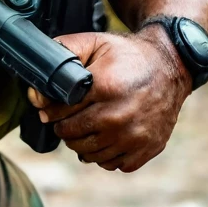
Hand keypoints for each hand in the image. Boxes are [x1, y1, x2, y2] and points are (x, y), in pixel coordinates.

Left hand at [26, 26, 193, 171]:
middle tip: (65, 118)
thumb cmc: (128, 56)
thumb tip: (36, 91)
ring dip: (81, 142)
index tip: (49, 108)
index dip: (50, 110)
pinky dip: (104, 154)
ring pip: (89, 153)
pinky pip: (112, 164)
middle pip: (72, 135)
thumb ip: (63, 53)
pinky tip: (104, 138)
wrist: (170, 67)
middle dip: (63, 127)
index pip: (60, 112)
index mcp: (104, 87)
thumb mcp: (95, 42)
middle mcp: (119, 116)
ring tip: (83, 127)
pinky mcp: (146, 149)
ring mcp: (134, 136)